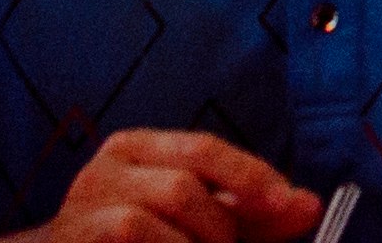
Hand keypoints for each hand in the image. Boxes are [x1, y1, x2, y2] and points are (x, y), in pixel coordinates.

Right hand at [16, 128, 324, 242]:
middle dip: (219, 228)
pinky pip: (130, 236)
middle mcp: (104, 169)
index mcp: (137, 148)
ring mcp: (79, 208)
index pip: (203, 148)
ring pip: (151, 221)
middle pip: (182, 187)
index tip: (288, 203)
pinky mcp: (71, 239)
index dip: (250, 176)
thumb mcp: (200, 225)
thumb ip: (253, 217)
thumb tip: (310, 206)